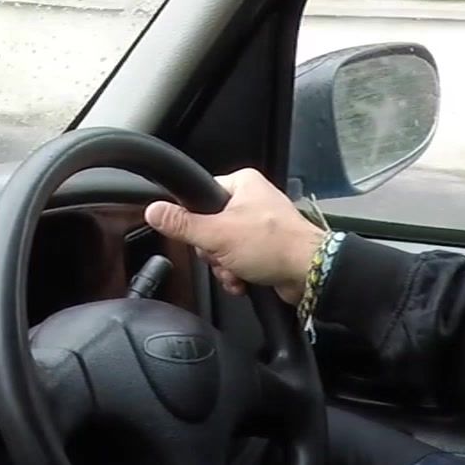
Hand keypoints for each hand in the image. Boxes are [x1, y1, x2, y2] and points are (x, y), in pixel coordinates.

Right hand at [143, 168, 326, 302]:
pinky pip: (238, 259)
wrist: (310, 273)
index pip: (200, 196)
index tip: (198, 236)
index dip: (194, 220)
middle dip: (213, 251)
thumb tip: (154, 210)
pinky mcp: (266, 247)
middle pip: (209, 226)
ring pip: (223, 247)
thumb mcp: (217, 233)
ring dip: (224, 266)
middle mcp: (252, 200)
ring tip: (236, 272)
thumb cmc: (273, 245)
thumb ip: (182, 224)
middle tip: (221, 256)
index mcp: (242, 184)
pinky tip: (243, 281)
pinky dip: (238, 273)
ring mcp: (260, 225)